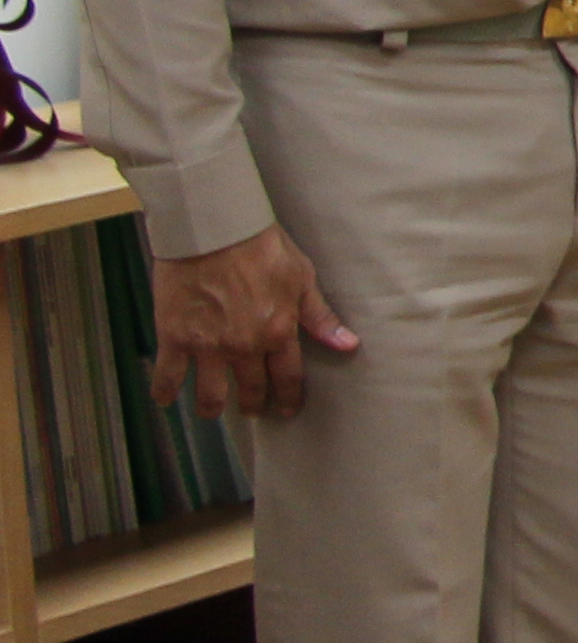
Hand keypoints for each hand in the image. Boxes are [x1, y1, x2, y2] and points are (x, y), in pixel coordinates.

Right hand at [147, 226, 361, 420]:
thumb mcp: (301, 277)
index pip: (288, 378)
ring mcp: (207, 345)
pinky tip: (165, 401)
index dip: (288, 398)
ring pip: (210, 394)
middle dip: (253, 404)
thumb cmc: (261, 247)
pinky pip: (168, 376)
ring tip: (212, 412)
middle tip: (252, 411)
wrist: (213, 229)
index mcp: (278, 332)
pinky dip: (164, 392)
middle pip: (250, 389)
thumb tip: (348, 344)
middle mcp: (243, 346)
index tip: (286, 410)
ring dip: (212, 408)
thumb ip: (320, 317)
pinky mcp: (174, 337)